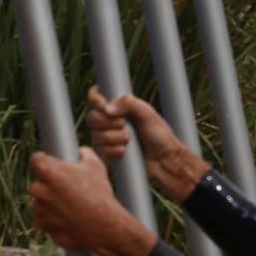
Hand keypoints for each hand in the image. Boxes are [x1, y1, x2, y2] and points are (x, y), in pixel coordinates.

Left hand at [29, 148, 156, 255]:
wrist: (102, 225)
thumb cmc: (99, 194)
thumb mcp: (96, 166)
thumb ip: (84, 154)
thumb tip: (81, 151)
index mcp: (48, 171)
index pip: (36, 159)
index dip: (45, 160)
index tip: (53, 164)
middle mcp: (37, 188)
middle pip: (40, 182)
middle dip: (51, 184)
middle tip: (70, 188)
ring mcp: (38, 208)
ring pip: (42, 201)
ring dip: (53, 202)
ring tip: (74, 205)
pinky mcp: (41, 224)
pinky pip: (45, 218)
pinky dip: (54, 218)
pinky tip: (71, 217)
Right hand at [85, 87, 209, 201]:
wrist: (163, 160)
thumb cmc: (160, 136)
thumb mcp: (148, 115)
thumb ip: (130, 104)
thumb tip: (107, 108)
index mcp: (121, 106)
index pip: (97, 96)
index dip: (95, 100)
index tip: (103, 106)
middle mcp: (111, 120)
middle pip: (91, 117)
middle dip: (106, 122)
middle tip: (124, 125)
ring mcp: (108, 135)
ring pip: (95, 134)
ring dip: (112, 138)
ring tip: (129, 139)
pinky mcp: (108, 150)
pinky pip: (99, 149)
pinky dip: (112, 150)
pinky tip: (124, 151)